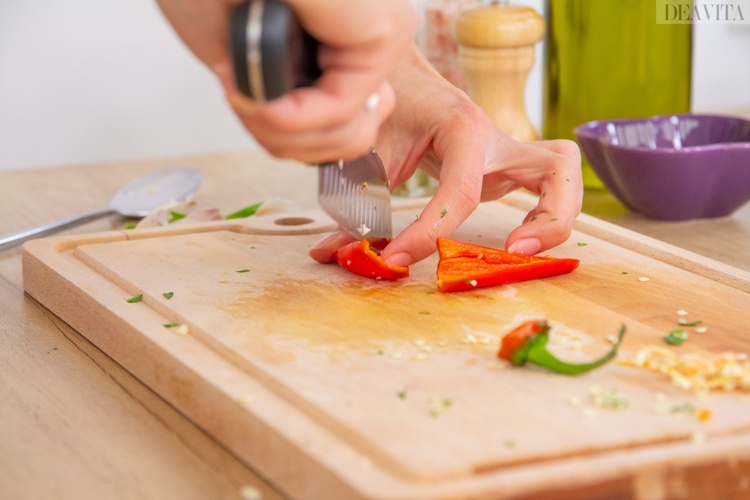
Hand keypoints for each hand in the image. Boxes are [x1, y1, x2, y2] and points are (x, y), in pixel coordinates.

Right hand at [156, 0, 417, 162]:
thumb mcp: (240, 61)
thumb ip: (279, 107)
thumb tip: (303, 132)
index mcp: (340, 42)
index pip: (339, 123)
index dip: (285, 136)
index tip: (241, 102)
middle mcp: (368, 37)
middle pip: (348, 136)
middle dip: (287, 141)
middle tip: (245, 104)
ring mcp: (381, 34)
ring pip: (347, 132)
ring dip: (283, 132)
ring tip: (246, 96)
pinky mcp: (382, 30)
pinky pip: (341, 109)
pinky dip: (294, 119)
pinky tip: (261, 97)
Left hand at [310, 45, 582, 266]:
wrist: (398, 75)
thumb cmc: (386, 108)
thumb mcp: (367, 154)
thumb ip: (354, 204)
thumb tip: (332, 255)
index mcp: (462, 128)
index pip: (459, 192)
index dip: (428, 234)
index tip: (395, 260)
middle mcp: (496, 138)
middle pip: (555, 168)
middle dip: (547, 218)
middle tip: (512, 250)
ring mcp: (507, 150)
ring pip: (564, 173)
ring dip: (557, 217)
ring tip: (521, 249)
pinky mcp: (507, 164)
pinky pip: (549, 184)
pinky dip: (547, 214)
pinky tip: (518, 240)